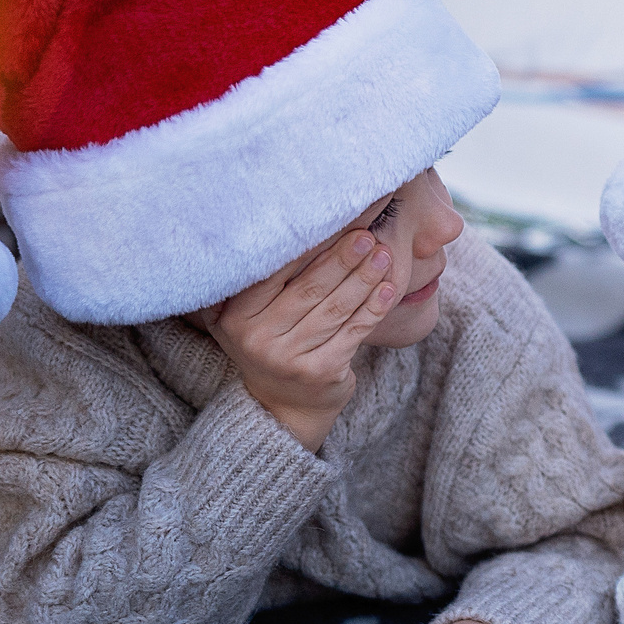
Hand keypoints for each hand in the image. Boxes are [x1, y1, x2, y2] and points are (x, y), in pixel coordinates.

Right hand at [204, 231, 395, 450]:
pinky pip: (354, 331)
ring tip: (383, 255)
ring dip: (364, 278)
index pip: (274, 272)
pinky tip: (389, 289)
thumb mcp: (253, 314)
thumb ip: (267, 278)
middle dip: (342, 258)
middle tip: (366, 234)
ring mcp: (288, 358)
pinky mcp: (320, 372)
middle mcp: (256, 338)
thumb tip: (303, 222)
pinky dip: (374, 307)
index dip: (308, 244)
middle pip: (309, 288)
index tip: (334, 219)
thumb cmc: (274, 341)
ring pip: (335, 308)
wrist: (282, 404)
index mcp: (234, 315)